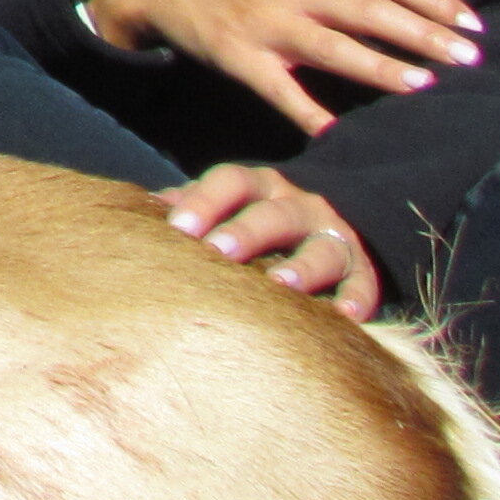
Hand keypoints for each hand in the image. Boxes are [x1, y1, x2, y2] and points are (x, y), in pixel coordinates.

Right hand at [82, 0, 479, 131]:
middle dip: (423, 34)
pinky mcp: (238, 57)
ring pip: (332, 47)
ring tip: (423, 86)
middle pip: (369, 9)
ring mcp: (266, 24)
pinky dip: (309, 114)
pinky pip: (280, 91)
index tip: (472, 25)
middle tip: (468, 59)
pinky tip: (338, 134)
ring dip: (381, 68)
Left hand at [164, 162, 382, 319]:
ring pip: (322, 248)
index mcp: (258, 187)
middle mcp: (298, 205)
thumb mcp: (224, 207)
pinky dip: (356, 300)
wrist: (327, 219)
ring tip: (281, 287)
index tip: (177, 227)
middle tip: (218, 251)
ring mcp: (334, 235)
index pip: (232, 181)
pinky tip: (345, 318)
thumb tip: (135, 213)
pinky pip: (363, 283)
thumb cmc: (251, 222)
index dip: (205, 200)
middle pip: (273, 214)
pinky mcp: (362, 269)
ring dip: (302, 267)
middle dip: (246, 231)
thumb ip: (186, 209)